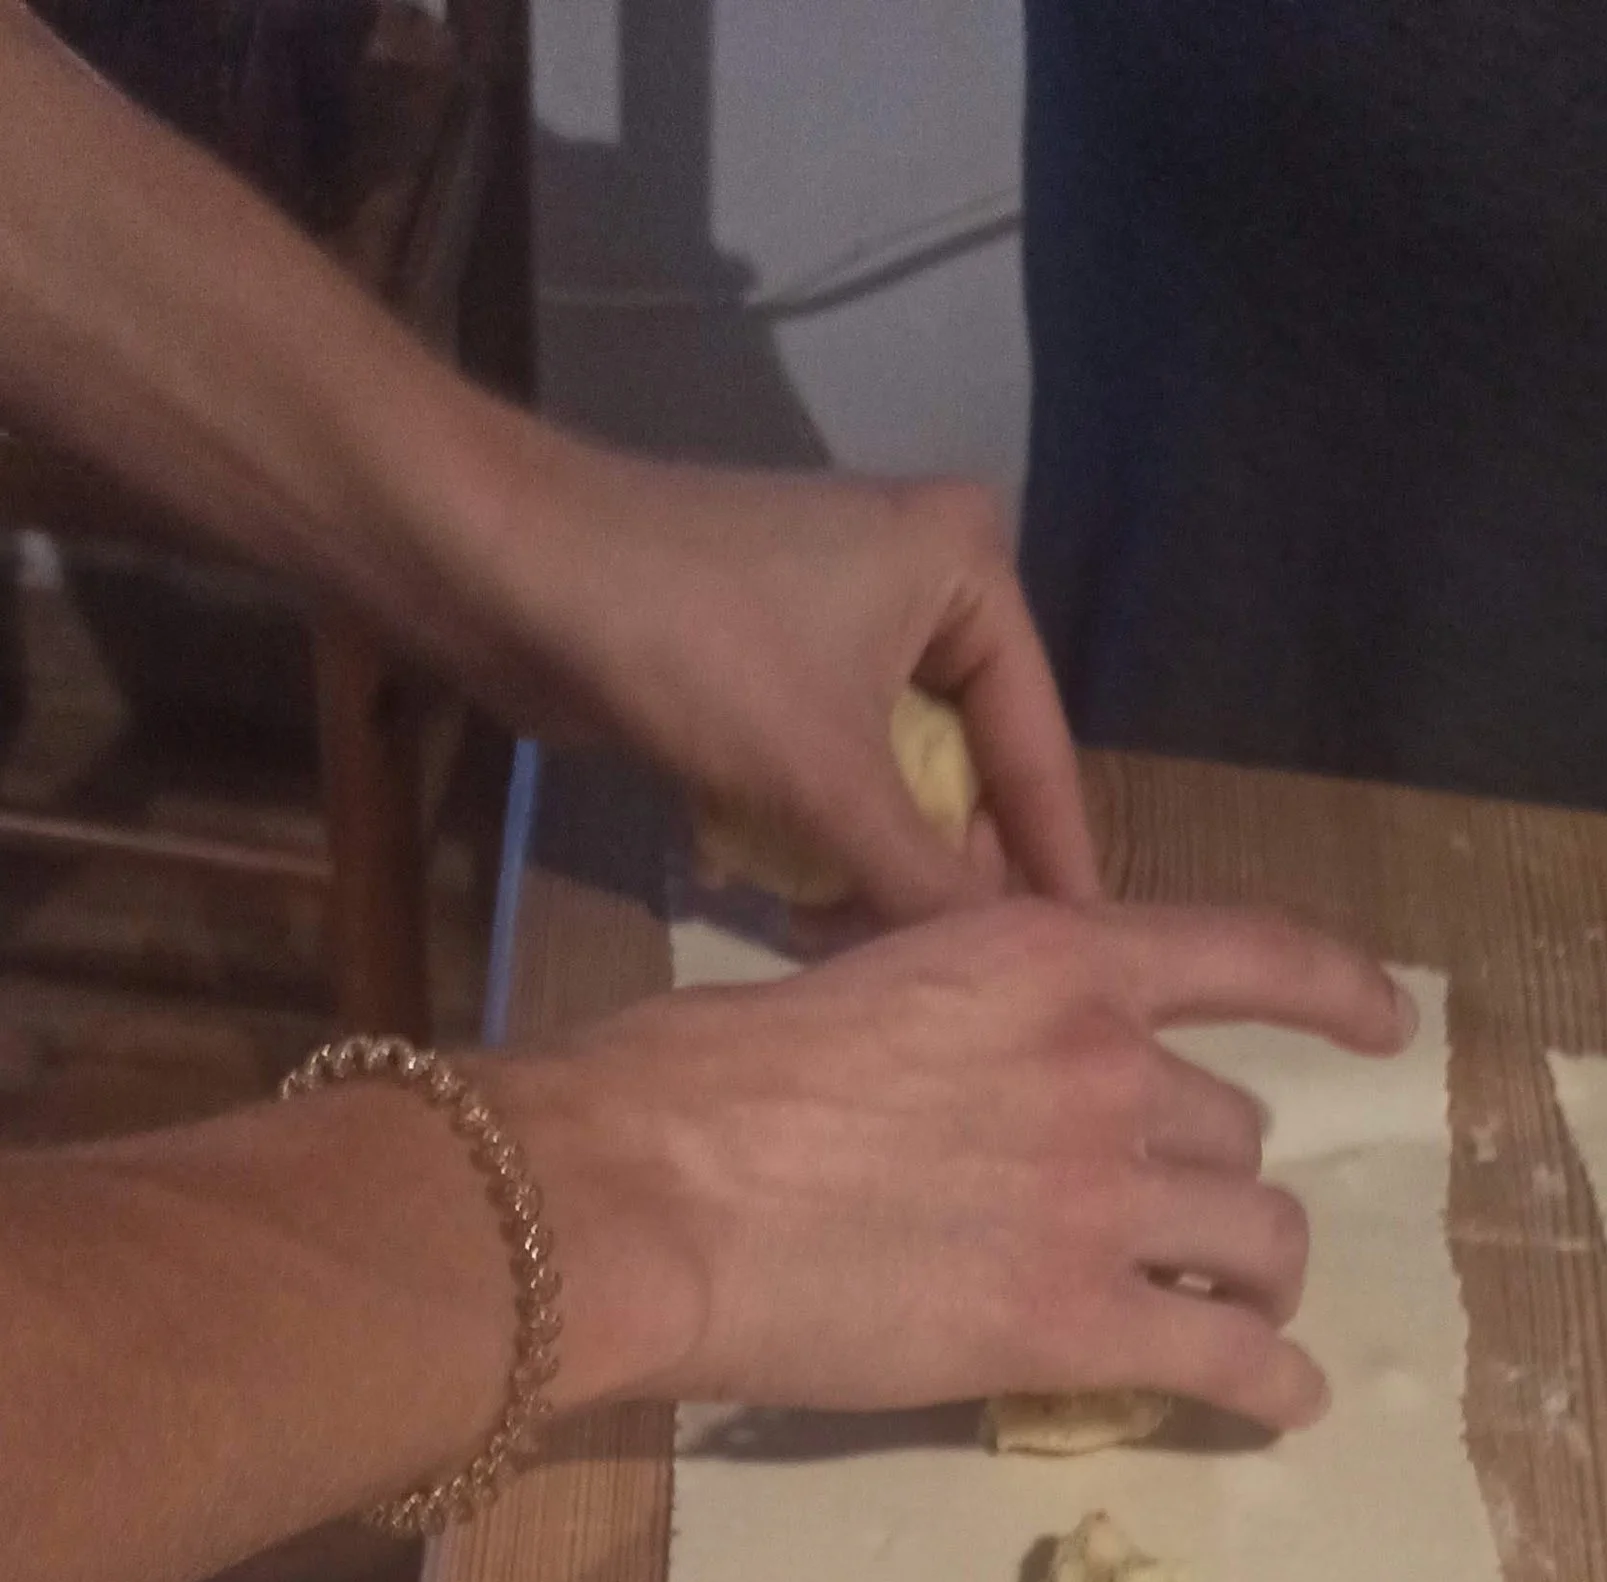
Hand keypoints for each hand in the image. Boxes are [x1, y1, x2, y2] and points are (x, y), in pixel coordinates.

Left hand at [476, 437, 1097, 919]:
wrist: (508, 566)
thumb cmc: (689, 643)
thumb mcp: (826, 776)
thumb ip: (926, 881)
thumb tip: (1017, 967)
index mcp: (969, 570)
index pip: (1038, 749)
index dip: (1053, 867)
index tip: (1086, 971)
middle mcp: (923, 585)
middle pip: (965, 773)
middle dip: (934, 876)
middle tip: (929, 980)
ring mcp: (844, 620)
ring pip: (889, 784)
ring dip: (859, 869)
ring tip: (830, 944)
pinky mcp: (771, 660)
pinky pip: (826, 773)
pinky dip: (804, 834)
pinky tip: (769, 894)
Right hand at [491, 900, 1411, 1432]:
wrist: (649, 1192)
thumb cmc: (695, 1085)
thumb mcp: (856, 990)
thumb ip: (952, 1027)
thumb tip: (958, 1081)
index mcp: (1048, 958)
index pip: (1240, 954)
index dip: (1332, 990)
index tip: (1390, 1023)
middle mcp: (1105, 1064)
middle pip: (1232, 1130)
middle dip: (1213, 1185)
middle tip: (1185, 1237)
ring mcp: (1102, 1198)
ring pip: (1255, 1239)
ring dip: (1257, 1282)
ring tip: (1242, 1320)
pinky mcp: (1075, 1322)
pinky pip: (1227, 1357)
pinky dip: (1270, 1385)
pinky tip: (1283, 1407)